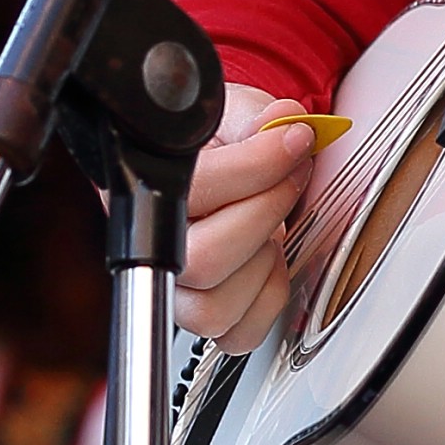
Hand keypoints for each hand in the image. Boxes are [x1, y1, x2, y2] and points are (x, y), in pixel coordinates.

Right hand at [173, 84, 314, 353]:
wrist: (221, 163)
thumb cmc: (219, 142)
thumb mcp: (234, 111)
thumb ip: (255, 114)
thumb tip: (280, 120)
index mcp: (151, 189)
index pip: (196, 191)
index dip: (255, 165)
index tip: (293, 140)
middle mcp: (158, 248)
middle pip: (205, 259)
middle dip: (267, 209)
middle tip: (293, 171)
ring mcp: (181, 291)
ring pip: (215, 308)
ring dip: (264, 259)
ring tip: (277, 218)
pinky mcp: (208, 317)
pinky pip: (239, 333)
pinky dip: (269, 295)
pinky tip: (272, 256)